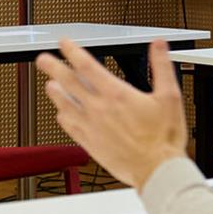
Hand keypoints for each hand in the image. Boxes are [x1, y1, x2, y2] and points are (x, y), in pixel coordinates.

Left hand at [34, 39, 188, 188]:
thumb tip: (158, 46)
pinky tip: (61, 115)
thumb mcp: (170, 96)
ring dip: (55, 93)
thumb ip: (161, 67)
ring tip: (49, 85)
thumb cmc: (163, 137)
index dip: (72, 52)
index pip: (87, 66)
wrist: (157, 169)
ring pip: (65, 105)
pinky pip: (70, 127)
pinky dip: (63, 118)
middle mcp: (99, 109)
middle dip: (53, 67)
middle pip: (68, 83)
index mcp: (116, 95)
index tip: (64, 44)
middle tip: (43, 60)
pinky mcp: (90, 144)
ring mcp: (91, 127)